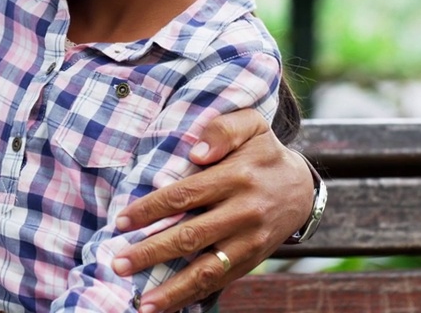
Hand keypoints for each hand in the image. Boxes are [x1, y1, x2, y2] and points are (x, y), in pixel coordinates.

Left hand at [111, 109, 312, 312]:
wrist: (302, 187)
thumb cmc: (263, 152)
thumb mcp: (251, 125)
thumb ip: (223, 129)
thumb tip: (196, 152)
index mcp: (237, 177)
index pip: (185, 195)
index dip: (151, 209)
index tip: (122, 221)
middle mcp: (245, 212)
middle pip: (190, 237)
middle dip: (151, 253)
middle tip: (118, 263)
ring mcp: (250, 241)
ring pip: (207, 270)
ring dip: (172, 289)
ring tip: (142, 303)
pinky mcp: (252, 260)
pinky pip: (220, 282)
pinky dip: (193, 296)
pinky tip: (166, 306)